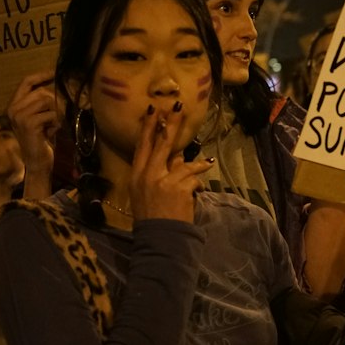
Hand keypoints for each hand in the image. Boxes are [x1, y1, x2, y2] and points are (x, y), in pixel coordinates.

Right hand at [7, 72, 59, 176]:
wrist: (37, 161)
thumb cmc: (42, 138)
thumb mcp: (41, 116)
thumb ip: (44, 101)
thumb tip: (59, 82)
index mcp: (14, 104)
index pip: (27, 81)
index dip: (42, 75)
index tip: (56, 72)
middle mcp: (13, 108)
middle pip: (41, 91)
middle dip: (56, 100)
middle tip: (62, 112)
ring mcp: (19, 115)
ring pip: (47, 101)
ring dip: (57, 112)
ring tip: (55, 124)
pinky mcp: (28, 123)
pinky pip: (51, 113)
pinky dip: (56, 121)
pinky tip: (53, 130)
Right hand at [127, 104, 210, 223]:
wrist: (161, 237)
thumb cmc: (151, 216)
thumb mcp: (145, 193)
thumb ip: (158, 173)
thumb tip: (175, 157)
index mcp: (137, 175)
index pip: (142, 146)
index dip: (148, 128)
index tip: (153, 111)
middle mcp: (149, 175)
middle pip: (162, 143)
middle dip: (171, 124)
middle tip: (178, 107)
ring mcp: (165, 180)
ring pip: (183, 161)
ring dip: (196, 164)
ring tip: (207, 162)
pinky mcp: (181, 188)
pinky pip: (194, 178)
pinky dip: (198, 184)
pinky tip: (198, 192)